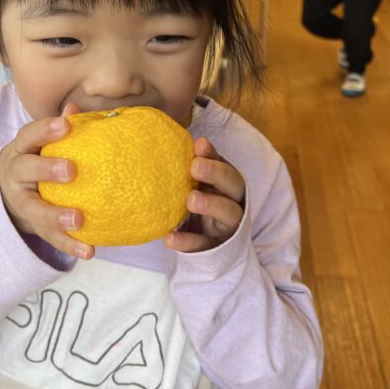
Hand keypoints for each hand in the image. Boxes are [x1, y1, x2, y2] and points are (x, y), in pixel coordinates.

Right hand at [0, 103, 94, 259]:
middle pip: (27, 170)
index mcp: (21, 149)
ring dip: (56, 216)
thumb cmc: (35, 159)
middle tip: (71, 170)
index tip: (65, 125)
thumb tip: (75, 108)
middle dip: (47, 170)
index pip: (29, 135)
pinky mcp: (33, 226)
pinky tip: (89, 250)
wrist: (6, 194)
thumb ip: (58, 129)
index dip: (45, 130)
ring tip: (79, 220)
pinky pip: (50, 237)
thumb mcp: (40, 144)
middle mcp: (16, 175)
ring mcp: (22, 203)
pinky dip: (70, 245)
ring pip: (35, 210)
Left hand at [165, 137, 245, 252]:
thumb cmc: (198, 208)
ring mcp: (226, 227)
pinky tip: (169, 238)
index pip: (225, 165)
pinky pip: (203, 245)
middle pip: (234, 184)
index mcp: (226, 184)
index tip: (199, 145)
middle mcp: (232, 202)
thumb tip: (155, 139)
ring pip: (228, 214)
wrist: (211, 249)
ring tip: (190, 199)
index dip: (214, 155)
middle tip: (195, 166)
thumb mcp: (196, 187)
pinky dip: (188, 242)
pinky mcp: (215, 249)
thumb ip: (188, 168)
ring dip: (211, 204)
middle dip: (216, 173)